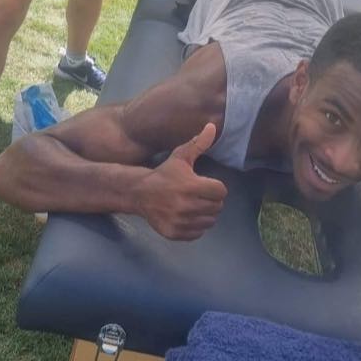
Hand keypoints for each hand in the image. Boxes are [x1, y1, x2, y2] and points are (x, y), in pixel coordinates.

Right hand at [136, 123, 226, 239]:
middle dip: (212, 200)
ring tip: (195, 205)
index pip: (221, 191)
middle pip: (217, 207)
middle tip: (200, 195)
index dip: (216, 187)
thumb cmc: (164, 173)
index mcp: (190, 186)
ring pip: (210, 221)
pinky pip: (198, 233)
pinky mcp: (175, 233)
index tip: (206, 184)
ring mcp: (181, 221)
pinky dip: (196, 226)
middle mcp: (186, 206)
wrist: (139, 193)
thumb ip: (198, 143)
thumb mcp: (180, 156)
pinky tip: (187, 215)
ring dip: (206, 213)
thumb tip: (212, 126)